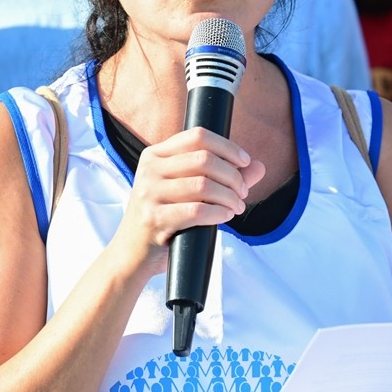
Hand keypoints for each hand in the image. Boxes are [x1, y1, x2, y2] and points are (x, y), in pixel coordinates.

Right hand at [105, 127, 264, 278]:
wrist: (131, 254)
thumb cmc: (164, 219)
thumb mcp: (187, 192)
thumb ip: (223, 177)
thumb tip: (259, 167)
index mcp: (155, 155)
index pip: (197, 136)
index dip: (227, 147)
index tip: (245, 162)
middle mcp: (149, 169)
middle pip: (204, 159)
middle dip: (233, 175)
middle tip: (243, 192)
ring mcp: (149, 194)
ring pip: (203, 185)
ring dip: (229, 196)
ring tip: (236, 207)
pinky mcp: (154, 219)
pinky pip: (196, 211)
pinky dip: (219, 212)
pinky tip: (226, 216)